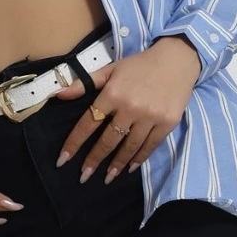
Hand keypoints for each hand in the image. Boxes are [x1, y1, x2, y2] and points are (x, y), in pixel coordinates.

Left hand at [51, 36, 201, 181]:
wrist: (177, 58)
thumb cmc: (140, 65)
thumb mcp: (111, 69)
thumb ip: (85, 83)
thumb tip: (58, 94)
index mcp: (112, 94)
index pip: (88, 123)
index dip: (74, 143)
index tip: (62, 160)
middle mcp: (130, 107)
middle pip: (107, 140)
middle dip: (93, 161)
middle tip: (83, 177)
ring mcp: (150, 116)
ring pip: (129, 147)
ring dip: (116, 165)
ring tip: (107, 178)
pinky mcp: (167, 122)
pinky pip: (150, 146)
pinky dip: (139, 158)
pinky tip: (130, 168)